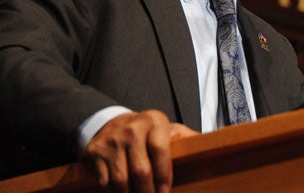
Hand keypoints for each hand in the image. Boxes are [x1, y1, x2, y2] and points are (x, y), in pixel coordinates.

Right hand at [83, 110, 197, 192]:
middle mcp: (131, 129)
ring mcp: (111, 141)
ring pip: (121, 180)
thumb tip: (207, 146)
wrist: (109, 122)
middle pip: (141, 171)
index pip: (160, 151)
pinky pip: (105, 182)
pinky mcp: (95, 153)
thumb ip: (185, 139)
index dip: (164, 177)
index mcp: (154, 122)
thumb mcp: (166, 128)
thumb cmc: (146, 132)